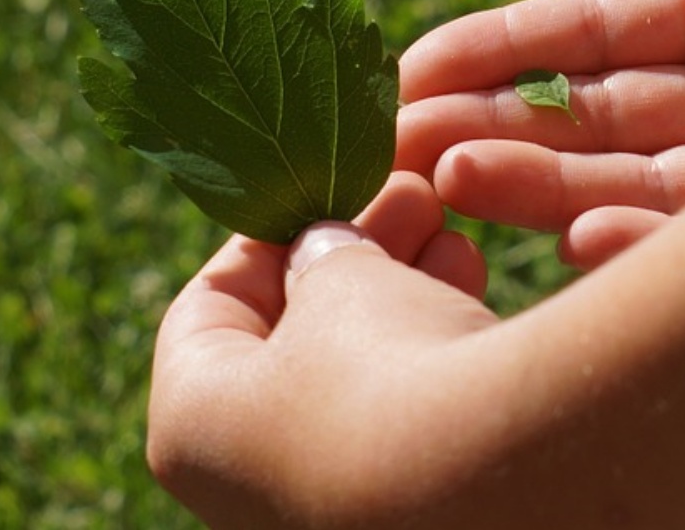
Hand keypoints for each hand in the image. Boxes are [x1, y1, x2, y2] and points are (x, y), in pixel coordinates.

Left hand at [146, 172, 493, 528]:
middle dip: (354, 252)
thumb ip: (320, 252)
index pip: (210, 306)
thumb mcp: (340, 279)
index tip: (326, 187)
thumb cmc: (379, 366)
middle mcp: (248, 482)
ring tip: (449, 231)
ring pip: (356, 369)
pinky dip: (428, 345)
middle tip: (408, 196)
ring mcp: (327, 503)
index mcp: (193, 426)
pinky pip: (403, 410)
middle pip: (293, 334)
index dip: (271, 231)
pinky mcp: (404, 508)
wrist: (492, 480)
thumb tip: (322, 247)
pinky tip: (470, 283)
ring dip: (401, 290)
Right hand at [397, 0, 684, 268]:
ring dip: (538, 192)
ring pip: (632, 190)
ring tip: (447, 183)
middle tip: (398, 145)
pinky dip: (643, 249)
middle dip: (493, 132)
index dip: (502, 50)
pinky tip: (572, 242)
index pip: (592, 40)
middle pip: (593, 125)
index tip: (415, 64)